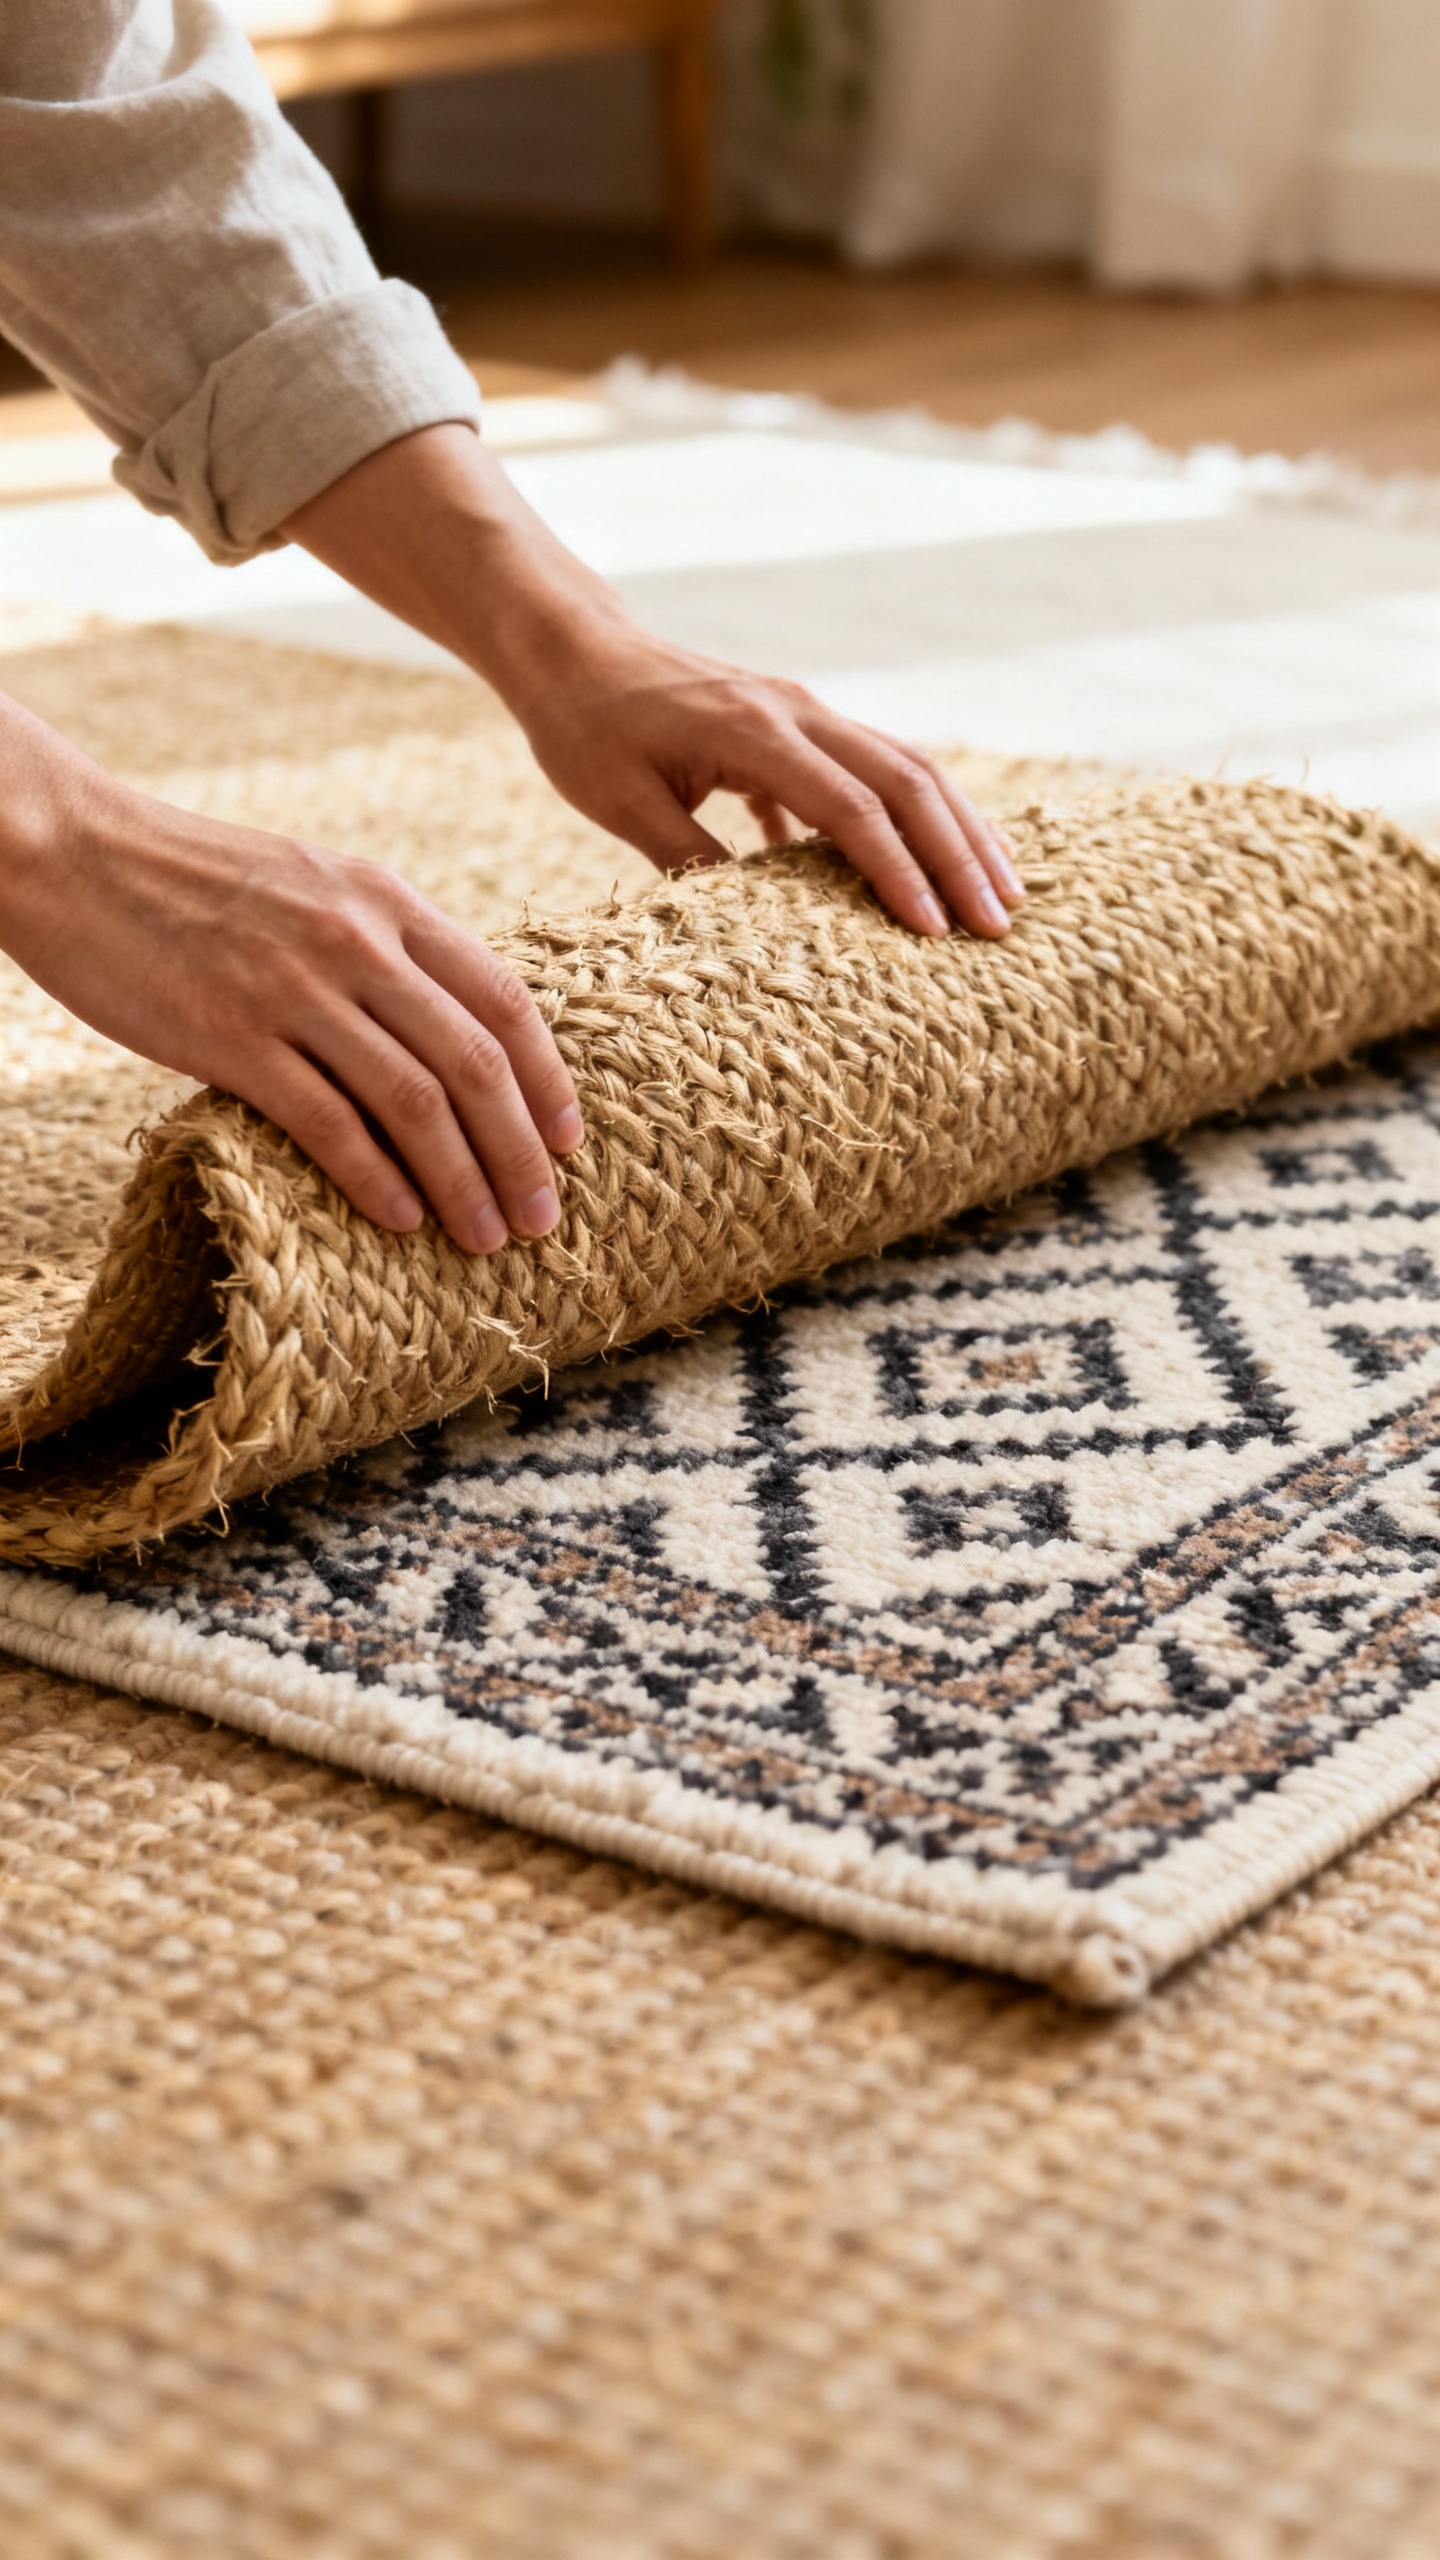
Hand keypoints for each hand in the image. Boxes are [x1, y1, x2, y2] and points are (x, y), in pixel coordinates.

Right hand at [0, 695, 580, 1247]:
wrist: (70, 850)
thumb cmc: (191, 878)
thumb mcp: (311, 883)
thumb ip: (380, 941)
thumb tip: (445, 1022)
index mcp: (385, 900)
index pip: (502, 999)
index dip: (547, 1080)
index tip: (570, 1142)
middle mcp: (355, 942)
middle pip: (475, 1064)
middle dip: (522, 1152)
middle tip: (544, 1218)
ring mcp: (295, 990)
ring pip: (416, 1104)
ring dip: (463, 1182)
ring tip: (486, 1237)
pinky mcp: (231, 1037)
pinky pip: (329, 1122)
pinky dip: (377, 1180)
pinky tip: (404, 1221)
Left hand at [510, 616, 1023, 942]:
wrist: (573, 648)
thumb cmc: (585, 728)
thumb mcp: (619, 803)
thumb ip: (688, 859)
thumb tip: (748, 929)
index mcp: (754, 732)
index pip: (850, 809)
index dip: (897, 873)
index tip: (934, 931)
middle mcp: (797, 711)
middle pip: (907, 780)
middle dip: (959, 855)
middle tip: (1000, 922)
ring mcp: (806, 709)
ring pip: (907, 766)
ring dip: (959, 830)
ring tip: (1003, 890)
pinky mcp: (801, 720)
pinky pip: (878, 765)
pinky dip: (917, 815)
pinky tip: (941, 866)